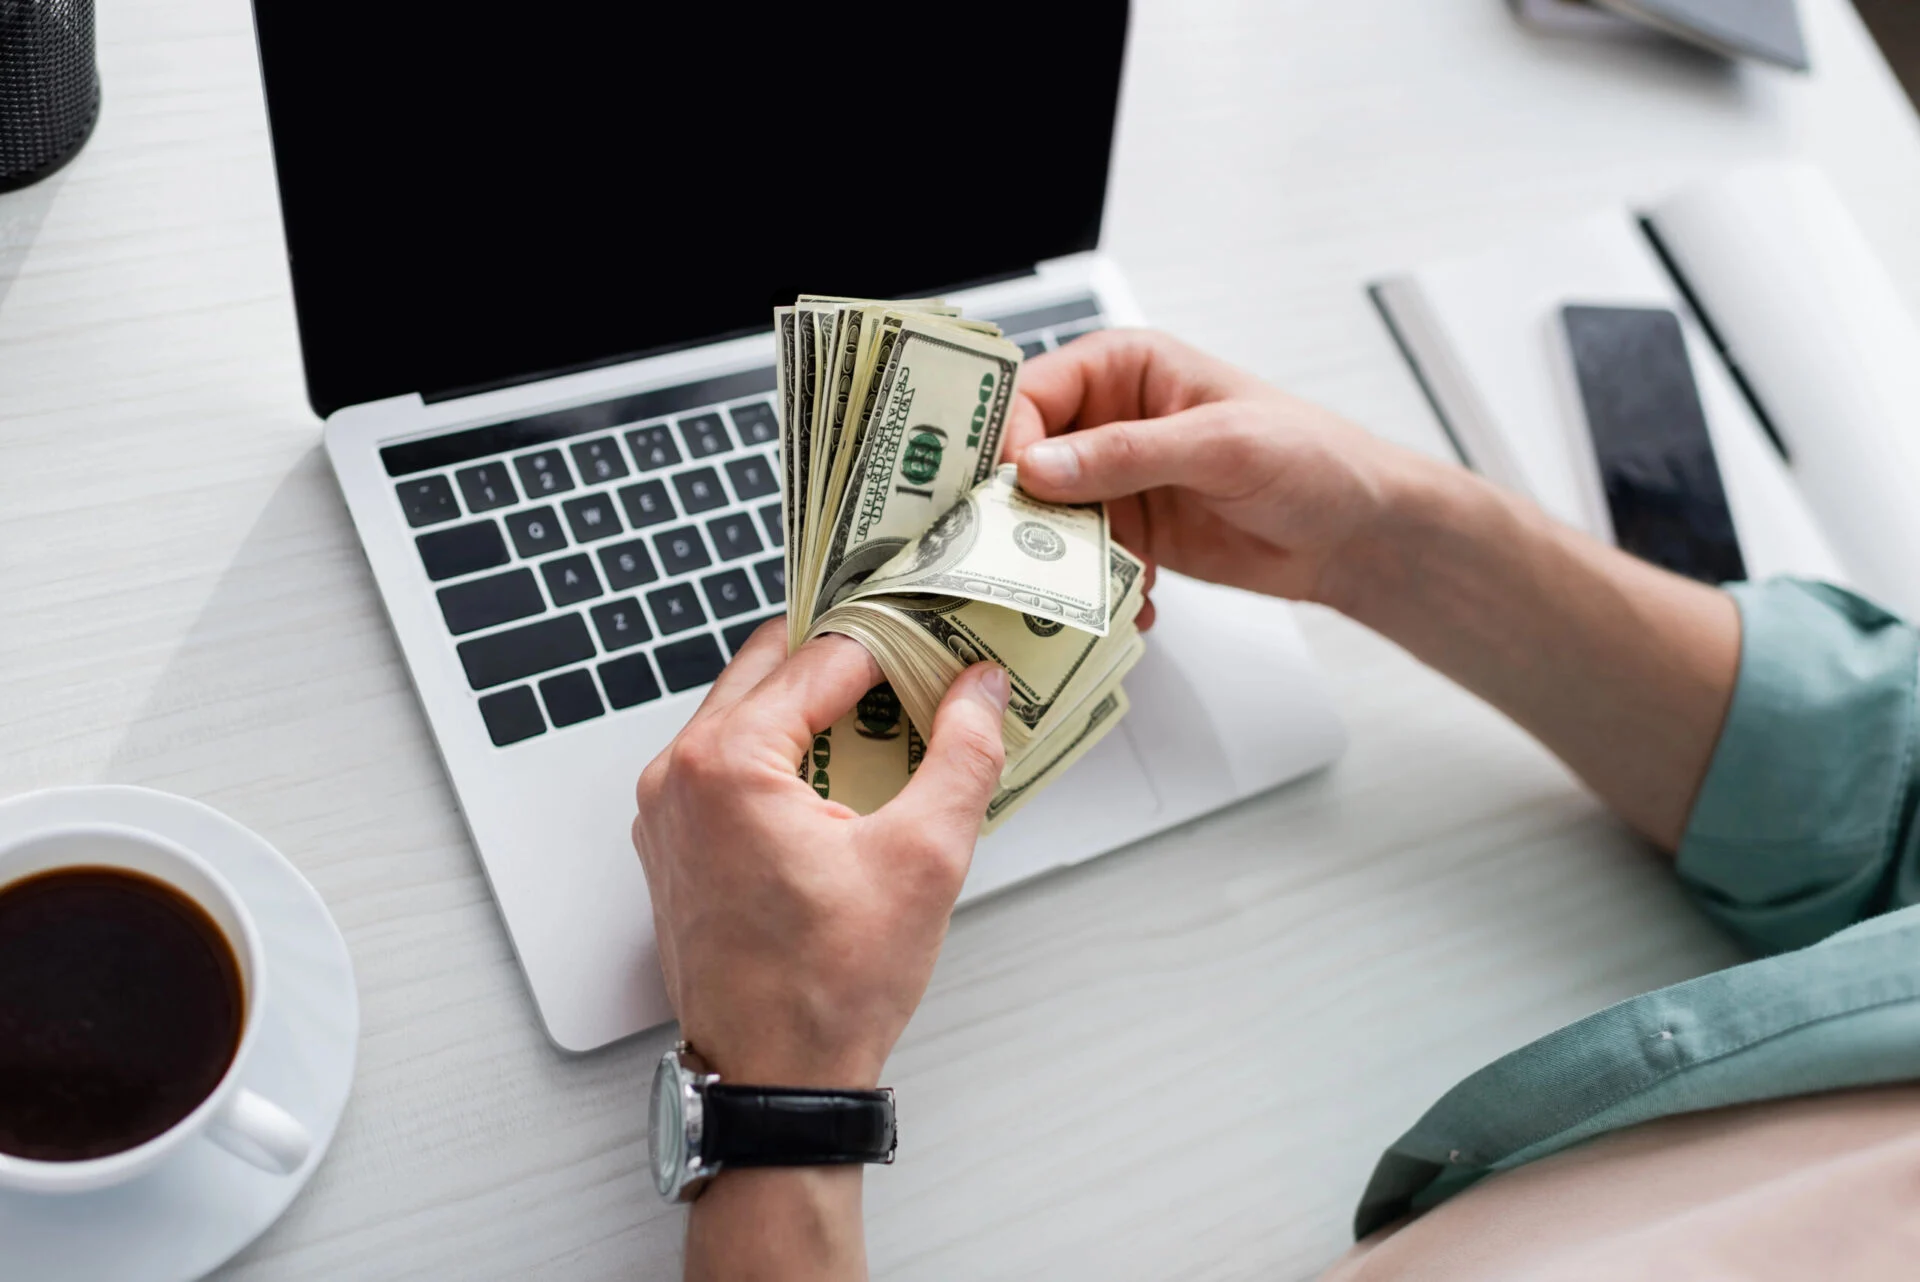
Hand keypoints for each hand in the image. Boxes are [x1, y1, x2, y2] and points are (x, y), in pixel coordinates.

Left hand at [632, 621, 1011, 1088]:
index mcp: (727, 763)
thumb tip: (979, 691)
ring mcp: (665, 809)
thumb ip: (962, 755)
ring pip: (745, 711)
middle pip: (772, 668)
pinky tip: (840, 773)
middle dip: (849, 660)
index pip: (823, 658)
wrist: (773, 1081)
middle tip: (918, 665)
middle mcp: (679, 775)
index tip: (943, 640)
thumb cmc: (831, 989)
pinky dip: (780, 749)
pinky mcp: (672, 842)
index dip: (895, 642)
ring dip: (813, 703)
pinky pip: (725, 761)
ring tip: (889, 720)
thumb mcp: (925, 858)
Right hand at [1007, 329, 1423, 613]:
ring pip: (1047, 520)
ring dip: (1061, 560)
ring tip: (1084, 591)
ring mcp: (1115, 481)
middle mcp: (1107, 420)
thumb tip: (1036, 467)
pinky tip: (1134, 604)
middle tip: (1016, 555)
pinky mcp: (1129, 534)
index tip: (1006, 493)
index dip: (1007, 441)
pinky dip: (1097, 590)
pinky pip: (1083, 562)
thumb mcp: (1220, 445)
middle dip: (1021, 511)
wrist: (1354, 532)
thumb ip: (1126, 454)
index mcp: (1122, 368)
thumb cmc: (1310, 457)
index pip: (1032, 393)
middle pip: (1024, 460)